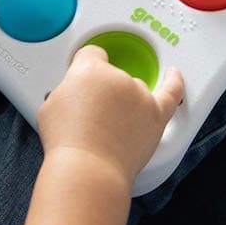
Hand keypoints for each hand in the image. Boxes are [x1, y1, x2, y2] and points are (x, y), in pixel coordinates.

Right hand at [37, 45, 183, 186]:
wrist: (88, 169)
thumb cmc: (67, 142)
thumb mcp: (51, 104)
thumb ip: (69, 88)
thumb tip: (76, 92)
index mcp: (89, 68)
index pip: (92, 54)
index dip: (86, 69)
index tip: (84, 83)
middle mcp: (117, 77)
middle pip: (113, 74)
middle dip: (102, 92)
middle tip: (91, 117)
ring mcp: (139, 95)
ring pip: (133, 89)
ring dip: (125, 101)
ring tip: (109, 128)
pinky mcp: (156, 114)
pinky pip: (172, 91)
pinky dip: (175, 81)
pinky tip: (173, 75)